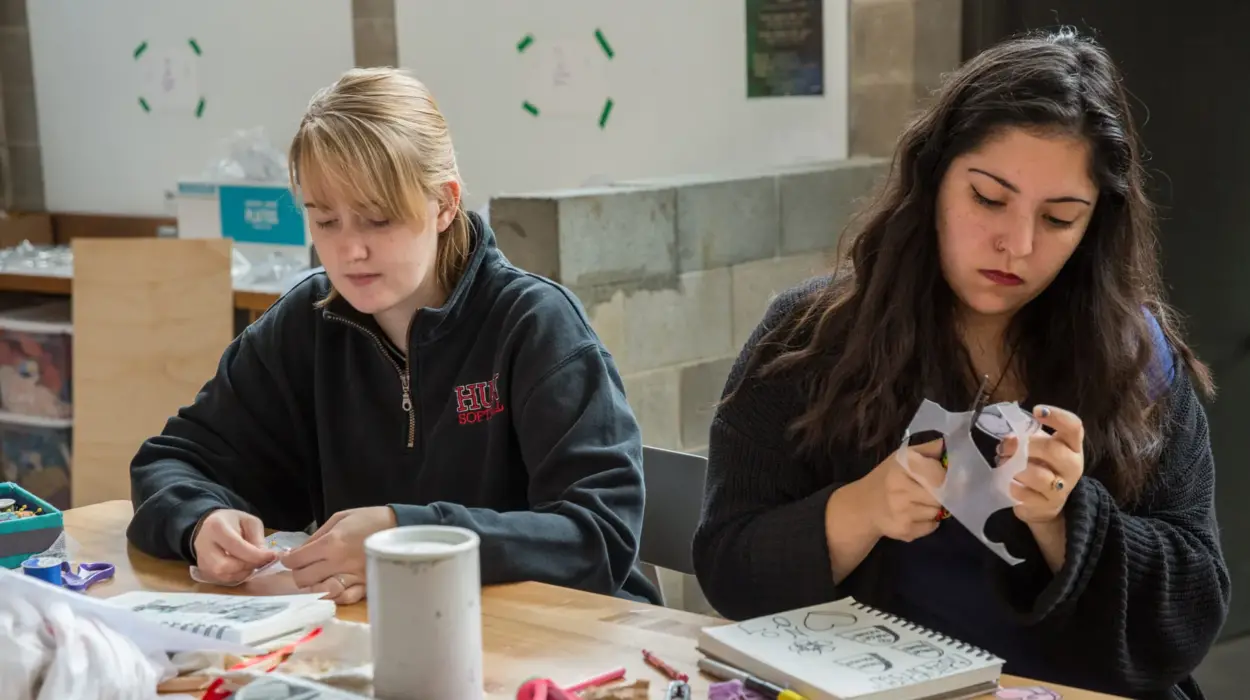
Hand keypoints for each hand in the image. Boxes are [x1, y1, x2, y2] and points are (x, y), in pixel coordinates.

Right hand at [191, 509, 275, 584]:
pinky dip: (237, 576)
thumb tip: (264, 558)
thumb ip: (257, 539)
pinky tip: (243, 567)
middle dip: (247, 566)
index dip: (256, 555)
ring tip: (251, 563)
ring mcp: (201, 561)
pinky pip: (222, 580)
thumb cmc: (232, 522)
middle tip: (260, 561)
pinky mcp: (203, 572)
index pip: (235, 546)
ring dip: (243, 573)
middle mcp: (204, 546)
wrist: (209, 527)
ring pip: (224, 576)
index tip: (272, 556)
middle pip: (225, 566)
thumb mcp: (249, 522)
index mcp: (216, 527)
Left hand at [280, 506, 397, 604]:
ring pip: (321, 591)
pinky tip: (333, 588)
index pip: (296, 560)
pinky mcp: (365, 586)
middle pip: (303, 579)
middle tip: (303, 568)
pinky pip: (344, 598)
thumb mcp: (339, 518)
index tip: (290, 558)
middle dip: (298, 573)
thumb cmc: (368, 519)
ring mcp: (353, 577)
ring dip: (314, 586)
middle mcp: (339, 563)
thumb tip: (298, 551)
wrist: (400, 527)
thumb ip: (317, 536)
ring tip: (317, 579)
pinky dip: (335, 596)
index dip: (288, 560)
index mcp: (331, 543)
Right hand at [858, 439, 947, 541]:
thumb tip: (948, 444)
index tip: (939, 476)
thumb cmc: (887, 478)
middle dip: (940, 494)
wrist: (864, 507)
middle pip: (940, 495)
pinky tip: (915, 515)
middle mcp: (900, 490)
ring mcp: (902, 513)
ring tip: (920, 503)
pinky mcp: (905, 531)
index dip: (943, 476)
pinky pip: (932, 526)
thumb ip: (927, 450)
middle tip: (931, 492)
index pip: (938, 474)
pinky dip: (928, 522)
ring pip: (937, 511)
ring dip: (934, 508)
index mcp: (900, 467)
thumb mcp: (902, 458)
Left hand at [1001, 404, 1085, 524]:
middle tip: (1004, 446)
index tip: (1037, 410)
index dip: (1057, 416)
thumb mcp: (1041, 448)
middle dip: (1024, 446)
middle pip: (1053, 450)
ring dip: (1015, 468)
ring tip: (1004, 464)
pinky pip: (1026, 495)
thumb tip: (1008, 436)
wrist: (1047, 503)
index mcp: (1072, 446)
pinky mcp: (1048, 506)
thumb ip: (1029, 437)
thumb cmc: (1043, 467)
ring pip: (1038, 475)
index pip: (1074, 427)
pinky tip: (1010, 484)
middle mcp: (1073, 466)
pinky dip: (1013, 487)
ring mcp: (1063, 489)